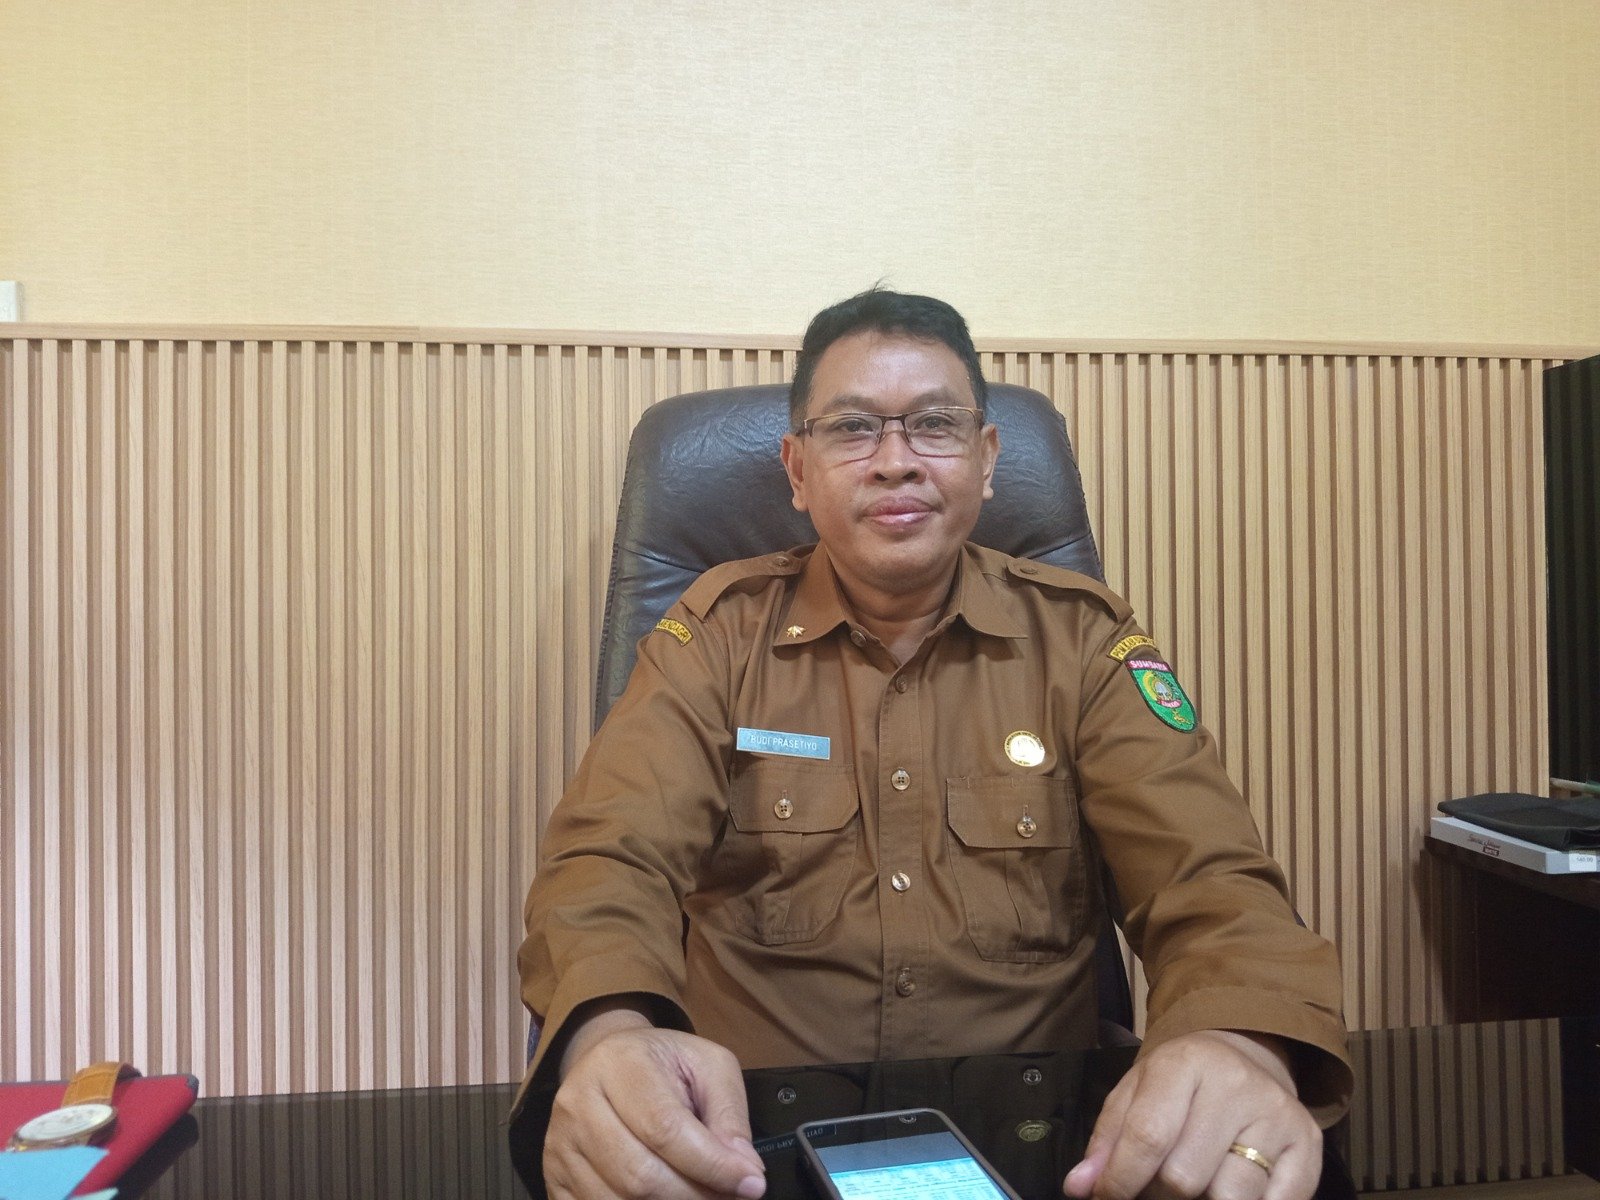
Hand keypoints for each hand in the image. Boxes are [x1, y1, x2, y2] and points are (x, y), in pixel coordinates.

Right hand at [544, 1007, 765, 1199]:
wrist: (608, 1058)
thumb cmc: (664, 1062)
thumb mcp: (708, 1066)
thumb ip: (729, 1114)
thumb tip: (745, 1170)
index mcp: (620, 1064)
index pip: (665, 1128)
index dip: (711, 1165)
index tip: (750, 1184)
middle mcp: (579, 1103)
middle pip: (639, 1175)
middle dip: (693, 1194)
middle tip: (726, 1195)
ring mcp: (560, 1143)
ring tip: (699, 1195)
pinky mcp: (553, 1175)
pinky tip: (665, 1199)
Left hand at [1063, 1030, 1320, 1199]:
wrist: (1245, 1056)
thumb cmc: (1181, 1084)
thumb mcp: (1136, 1092)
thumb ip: (1107, 1140)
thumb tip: (1080, 1187)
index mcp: (1185, 1064)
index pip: (1147, 1137)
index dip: (1120, 1181)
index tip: (1106, 1198)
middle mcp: (1236, 1086)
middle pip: (1184, 1177)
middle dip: (1158, 1196)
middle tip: (1153, 1189)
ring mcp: (1277, 1117)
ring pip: (1229, 1198)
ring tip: (1191, 1189)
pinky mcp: (1308, 1147)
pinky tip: (1226, 1189)